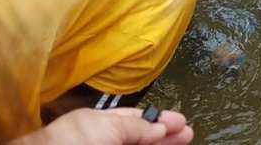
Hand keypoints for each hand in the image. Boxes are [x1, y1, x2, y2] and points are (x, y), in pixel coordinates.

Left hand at [15, 107, 192, 144]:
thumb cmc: (73, 142)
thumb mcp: (107, 126)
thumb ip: (136, 126)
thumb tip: (161, 125)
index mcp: (99, 123)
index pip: (135, 119)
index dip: (158, 118)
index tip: (180, 121)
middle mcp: (103, 140)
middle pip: (141, 136)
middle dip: (166, 134)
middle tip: (188, 134)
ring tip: (184, 142)